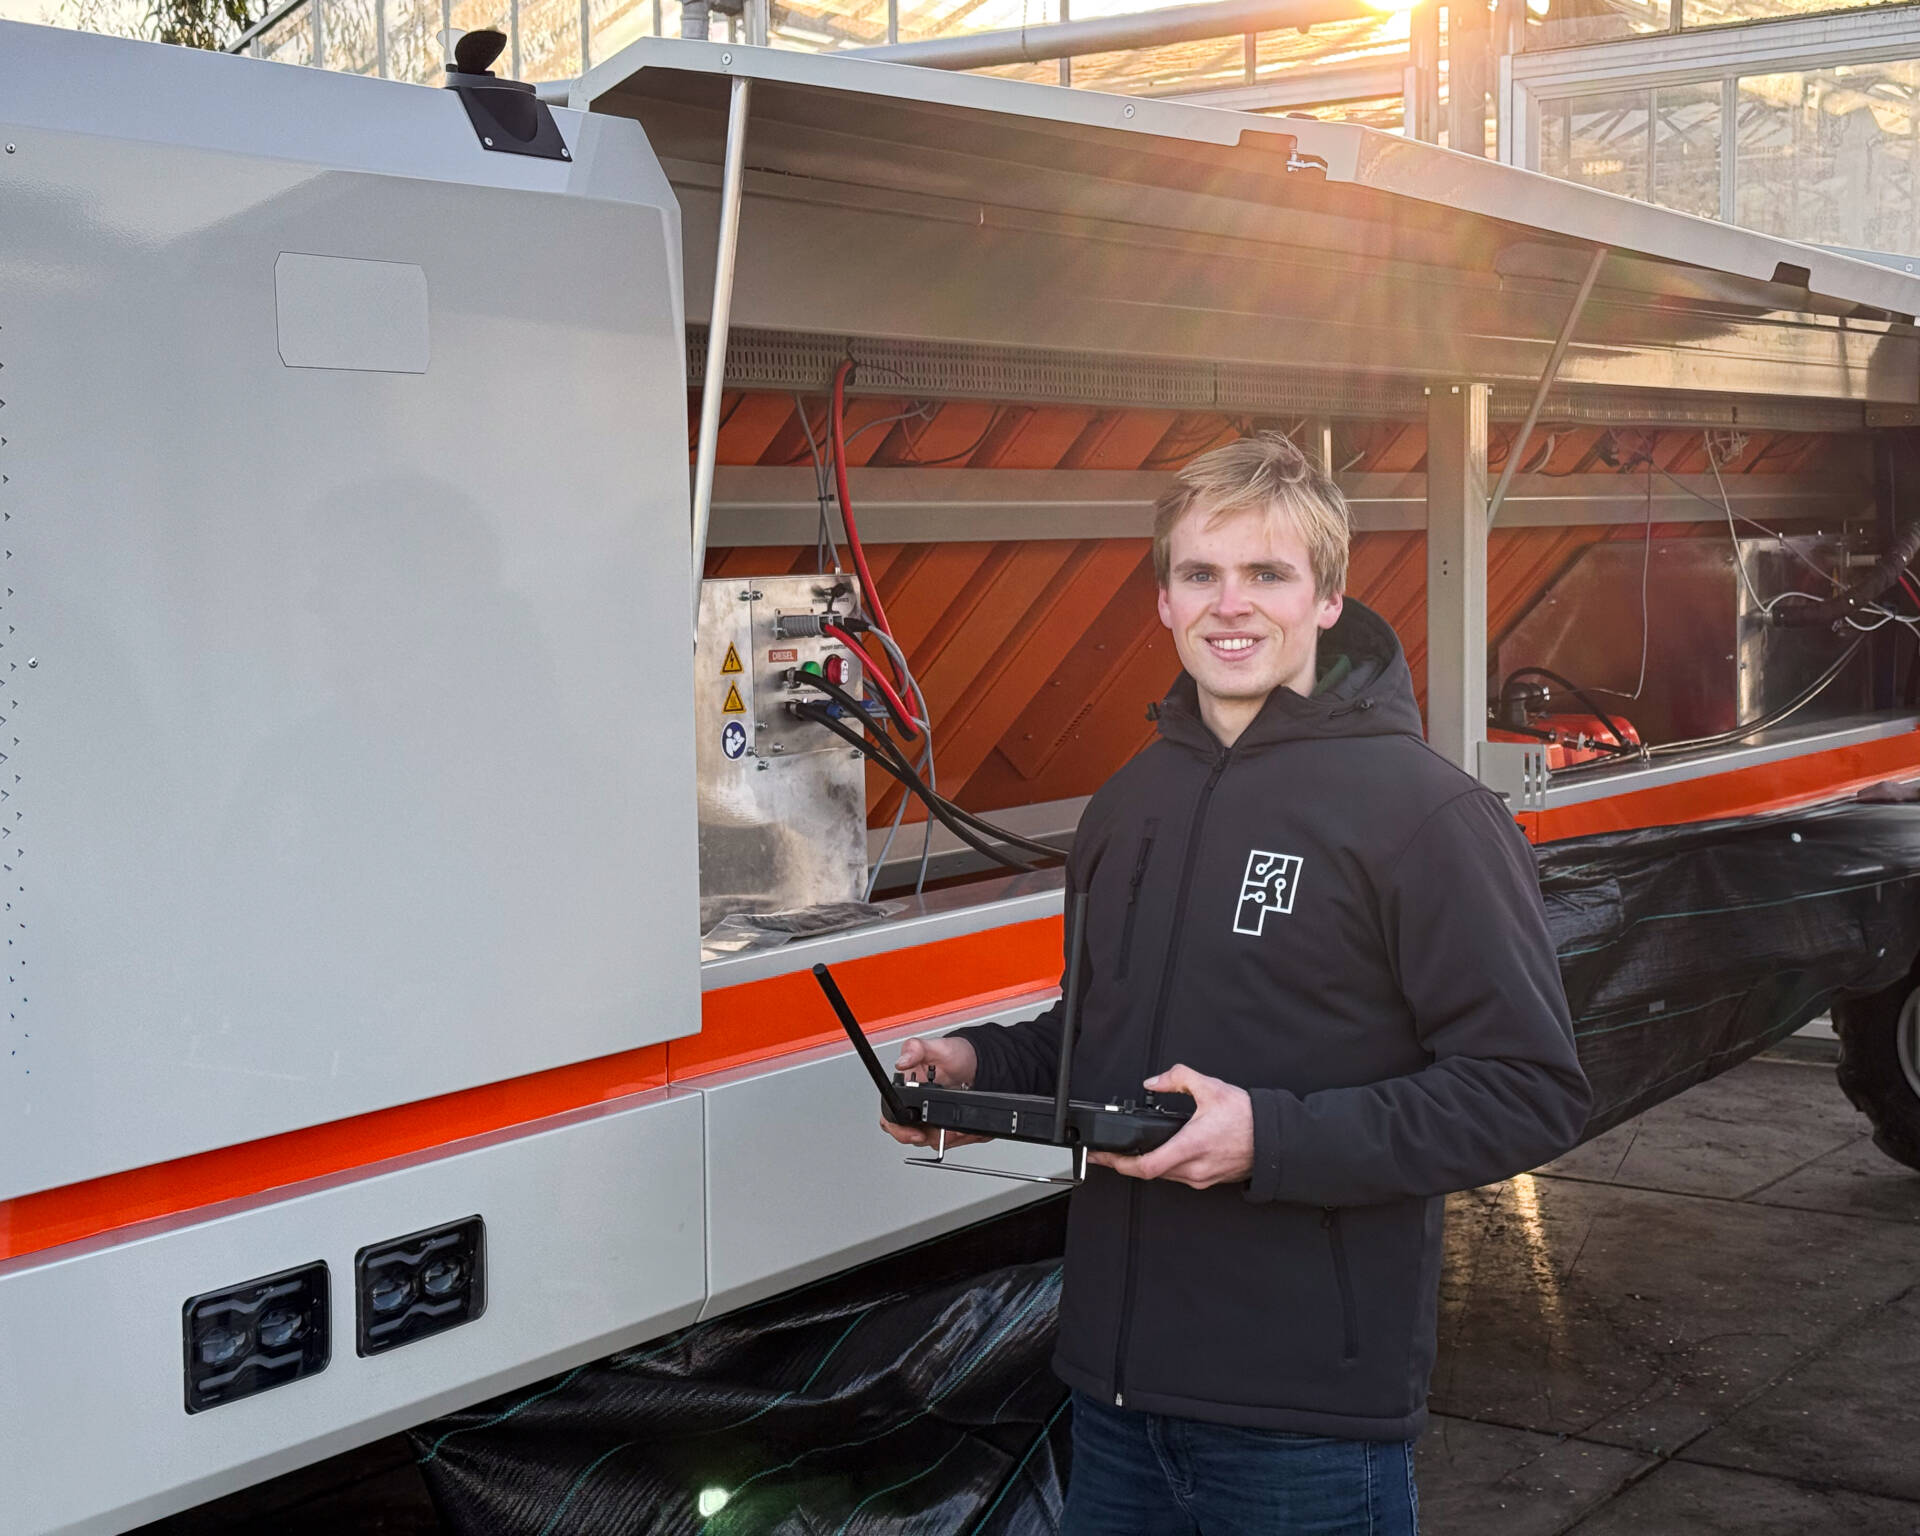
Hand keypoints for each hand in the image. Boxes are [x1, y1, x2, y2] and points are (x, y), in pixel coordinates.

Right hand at [879, 1035, 990, 1149]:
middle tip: (944, 1133)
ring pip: (931, 1141)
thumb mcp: (934, 1047)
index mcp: (904, 1091)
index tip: (915, 1133)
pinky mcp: (944, 1125)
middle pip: (910, 1136)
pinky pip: (948, 1140)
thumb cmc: (951, 1054)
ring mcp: (928, 1118)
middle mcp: (913, 1107)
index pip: (891, 1118)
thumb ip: (915, 1049)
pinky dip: (959, 1136)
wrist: (973, 1062)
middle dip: (929, 1138)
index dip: (900, 1130)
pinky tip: (966, 1129)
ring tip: (959, 1129)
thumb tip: (901, 1062)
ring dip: (947, 1138)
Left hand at [1088, 1064, 1253, 1188]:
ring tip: (1128, 1154)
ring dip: (1145, 1166)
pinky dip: (1164, 1167)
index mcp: (1190, 1146)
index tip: (1102, 1157)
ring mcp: (1201, 1178)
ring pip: (1164, 1176)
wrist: (1274, 1138)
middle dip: (1125, 1164)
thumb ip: (1178, 1079)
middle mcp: (1194, 1169)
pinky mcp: (1208, 1181)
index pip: (1146, 1166)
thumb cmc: (1247, 1118)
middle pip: (1149, 1173)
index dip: (1118, 1164)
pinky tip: (1160, 1154)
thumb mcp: (1210, 1087)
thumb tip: (1153, 1082)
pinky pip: (1179, 1177)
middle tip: (1107, 1154)